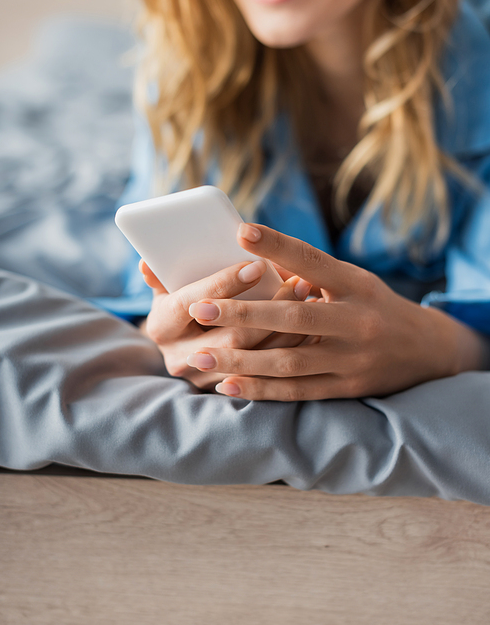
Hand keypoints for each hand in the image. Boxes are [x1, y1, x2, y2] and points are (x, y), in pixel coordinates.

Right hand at [140, 257, 309, 390]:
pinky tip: (312, 325)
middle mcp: (180, 358)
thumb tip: (147, 263)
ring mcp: (207, 378)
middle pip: (232, 337)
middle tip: (299, 281)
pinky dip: (291, 347)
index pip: (195, 303)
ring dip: (288, 328)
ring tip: (309, 297)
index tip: (257, 265)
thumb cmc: (180, 307)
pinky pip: (268, 373)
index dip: (226, 285)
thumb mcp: (168, 289)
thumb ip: (164, 276)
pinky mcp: (231, 389)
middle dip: (270, 309)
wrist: (184, 349)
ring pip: (255, 358)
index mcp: (162, 326)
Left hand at [186, 224, 487, 399]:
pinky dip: (261, 390)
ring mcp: (352, 359)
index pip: (312, 261)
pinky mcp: (346, 388)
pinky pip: (297, 391)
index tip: (241, 232)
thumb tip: (256, 253)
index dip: (277, 246)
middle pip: (294, 318)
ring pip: (289, 361)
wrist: (426, 349)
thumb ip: (308, 271)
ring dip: (242, 361)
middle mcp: (355, 321)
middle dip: (243, 314)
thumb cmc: (375, 305)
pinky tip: (228, 386)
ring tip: (201, 356)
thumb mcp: (352, 280)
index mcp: (355, 285)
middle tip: (199, 309)